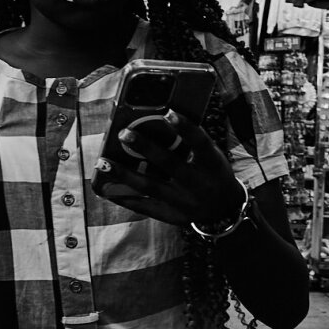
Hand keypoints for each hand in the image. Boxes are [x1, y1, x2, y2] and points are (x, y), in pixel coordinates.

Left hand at [95, 109, 240, 227]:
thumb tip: (158, 120)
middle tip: (123, 133)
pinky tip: (106, 189)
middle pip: (170, 165)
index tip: (169, 112)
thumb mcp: (212, 156)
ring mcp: (184, 202)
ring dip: (125, 174)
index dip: (186, 128)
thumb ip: (191, 142)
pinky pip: (145, 207)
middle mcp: (198, 184)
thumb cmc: (213, 174)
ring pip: (151, 187)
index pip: (201, 144)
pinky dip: (125, 198)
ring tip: (103, 162)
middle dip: (146, 148)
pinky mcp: (172, 216)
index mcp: (212, 165)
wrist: (224, 211)